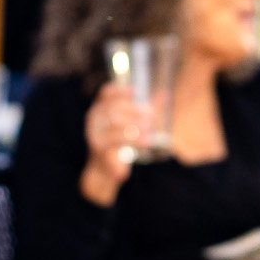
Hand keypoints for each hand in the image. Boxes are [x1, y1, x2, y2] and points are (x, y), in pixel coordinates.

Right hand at [80, 80, 153, 205]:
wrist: (103, 169)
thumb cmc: (119, 142)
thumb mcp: (130, 124)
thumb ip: (145, 109)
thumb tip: (164, 94)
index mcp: (101, 109)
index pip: (105, 94)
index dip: (119, 90)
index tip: (135, 92)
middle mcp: (95, 120)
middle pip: (113, 110)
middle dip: (134, 112)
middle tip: (151, 118)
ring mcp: (95, 136)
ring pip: (114, 130)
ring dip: (134, 134)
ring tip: (149, 139)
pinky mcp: (99, 152)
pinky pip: (112, 151)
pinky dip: (126, 153)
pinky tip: (139, 152)